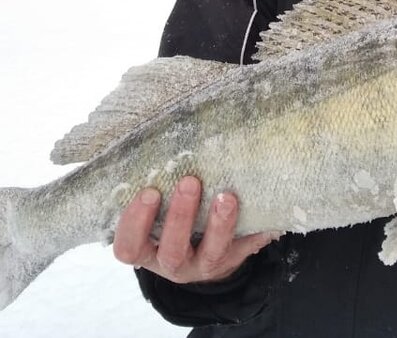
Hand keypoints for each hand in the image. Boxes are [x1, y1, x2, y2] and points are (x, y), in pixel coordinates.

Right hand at [112, 176, 279, 283]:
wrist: (201, 253)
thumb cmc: (168, 220)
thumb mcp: (153, 212)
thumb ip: (153, 186)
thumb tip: (157, 132)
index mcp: (146, 251)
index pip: (129, 247)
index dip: (135, 223)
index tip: (148, 192)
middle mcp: (173, 263)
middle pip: (172, 251)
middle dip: (181, 217)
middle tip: (190, 182)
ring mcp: (204, 264)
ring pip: (211, 253)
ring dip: (219, 224)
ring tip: (227, 196)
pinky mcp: (233, 259)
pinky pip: (247, 248)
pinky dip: (258, 231)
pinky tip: (267, 214)